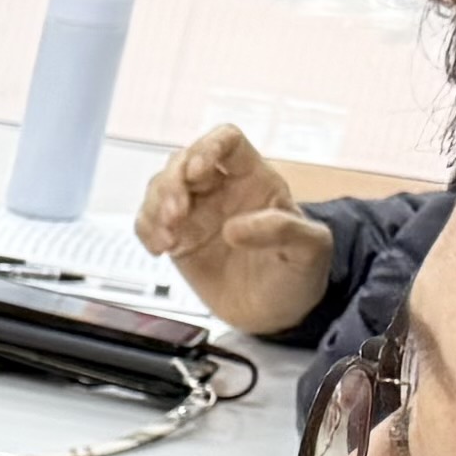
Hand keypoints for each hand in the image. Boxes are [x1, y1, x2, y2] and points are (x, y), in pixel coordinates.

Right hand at [130, 123, 337, 335]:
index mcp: (254, 180)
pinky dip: (145, 230)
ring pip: (160, 187)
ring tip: (167, 240)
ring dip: (155, 208)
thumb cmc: (298, 274)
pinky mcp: (178, 239)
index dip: (207, 148)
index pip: (226, 141)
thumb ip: (284, 231)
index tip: (197, 174)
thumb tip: (234, 228)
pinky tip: (160, 248)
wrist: (277, 314)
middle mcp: (221, 190)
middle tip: (176, 217)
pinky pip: (148, 221)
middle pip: (183, 161)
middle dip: (171, 184)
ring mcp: (196, 213)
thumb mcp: (311, 250)